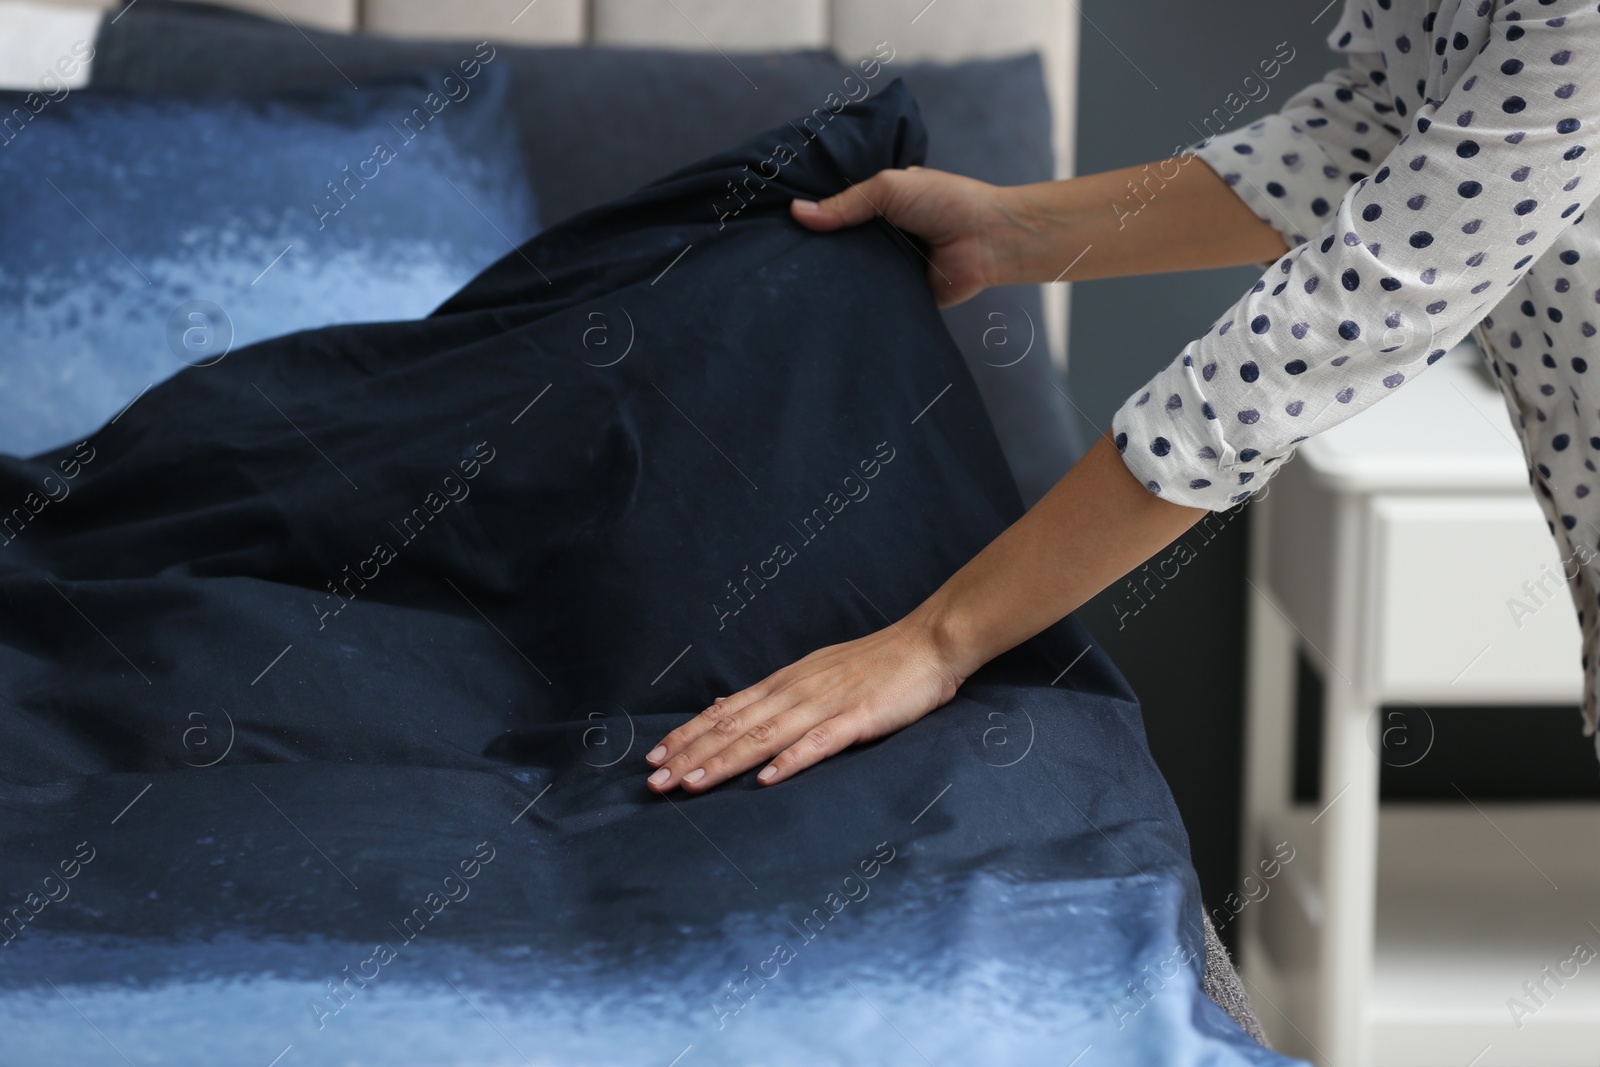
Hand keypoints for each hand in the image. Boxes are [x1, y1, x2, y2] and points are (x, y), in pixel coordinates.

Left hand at [644, 616, 967, 793]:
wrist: (928, 642)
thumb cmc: (874, 663)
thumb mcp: (811, 673)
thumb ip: (769, 696)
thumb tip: (721, 708)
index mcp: (785, 683)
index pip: (725, 712)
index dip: (688, 735)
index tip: (653, 757)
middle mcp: (797, 691)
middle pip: (734, 727)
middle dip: (691, 755)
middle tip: (653, 781)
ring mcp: (827, 704)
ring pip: (765, 736)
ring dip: (724, 762)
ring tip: (691, 785)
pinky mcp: (859, 717)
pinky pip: (820, 742)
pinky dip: (792, 760)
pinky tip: (768, 780)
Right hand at [790, 166, 1018, 307]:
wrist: (987, 240)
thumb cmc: (945, 202)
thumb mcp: (889, 189)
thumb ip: (846, 203)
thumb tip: (796, 212)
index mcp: (881, 206)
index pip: (838, 211)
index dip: (813, 216)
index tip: (777, 220)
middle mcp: (881, 236)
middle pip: (839, 244)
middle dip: (817, 248)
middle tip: (777, 251)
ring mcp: (889, 267)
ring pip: (851, 272)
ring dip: (833, 274)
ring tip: (791, 278)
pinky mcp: (898, 295)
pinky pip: (869, 297)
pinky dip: (854, 298)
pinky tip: (825, 300)